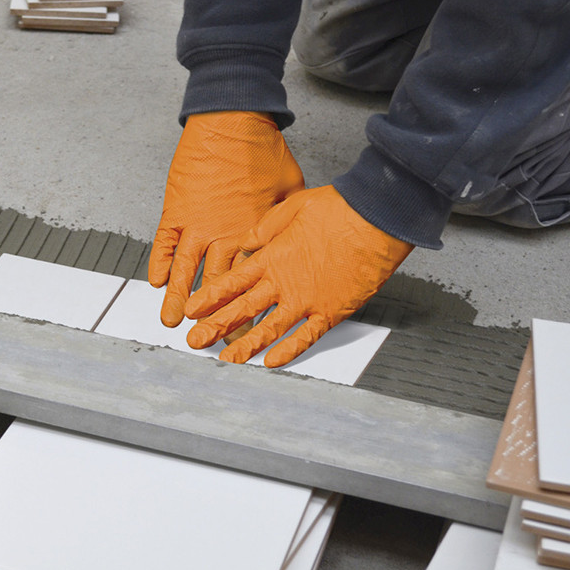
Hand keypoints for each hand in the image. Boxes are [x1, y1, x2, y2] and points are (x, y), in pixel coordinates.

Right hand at [149, 111, 303, 326]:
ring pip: (184, 270)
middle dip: (211, 313)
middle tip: (207, 338)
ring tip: (171, 322)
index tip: (243, 328)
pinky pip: (164, 242)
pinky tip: (154, 282)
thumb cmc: (265, 150)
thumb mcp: (291, 190)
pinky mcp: (177, 208)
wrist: (233, 121)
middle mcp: (222, 234)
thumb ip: (286, 220)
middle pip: (215, 283)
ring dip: (177, 297)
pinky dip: (158, 262)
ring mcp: (197, 223)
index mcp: (252, 232)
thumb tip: (296, 238)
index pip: (246, 280)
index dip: (244, 305)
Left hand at [184, 185, 413, 366]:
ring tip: (227, 360)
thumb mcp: (292, 206)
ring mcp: (307, 300)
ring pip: (269, 329)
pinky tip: (272, 362)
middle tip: (195, 341)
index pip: (233, 282)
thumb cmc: (339, 208)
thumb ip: (265, 228)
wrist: (376, 219)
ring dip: (246, 346)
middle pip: (243, 309)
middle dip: (216, 326)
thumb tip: (247, 241)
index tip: (192, 309)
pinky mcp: (331, 311)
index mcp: (273, 256)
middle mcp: (285, 282)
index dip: (210, 298)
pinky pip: (306, 337)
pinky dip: (289, 352)